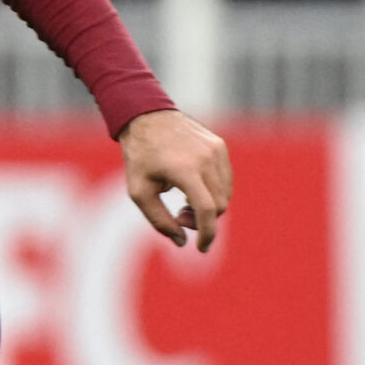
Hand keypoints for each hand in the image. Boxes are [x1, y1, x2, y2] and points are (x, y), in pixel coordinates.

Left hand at [120, 109, 230, 251]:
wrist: (146, 117)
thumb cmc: (139, 157)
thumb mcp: (139, 192)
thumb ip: (159, 220)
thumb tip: (182, 242)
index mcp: (184, 169)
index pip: (207, 209)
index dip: (207, 232)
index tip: (201, 247)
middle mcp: (206, 158)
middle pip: (218, 205)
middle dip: (202, 219)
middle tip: (180, 216)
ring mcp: (216, 150)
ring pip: (225, 193)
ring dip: (209, 207)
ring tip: (183, 203)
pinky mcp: (220, 146)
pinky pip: (225, 179)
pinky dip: (213, 191)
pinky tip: (192, 188)